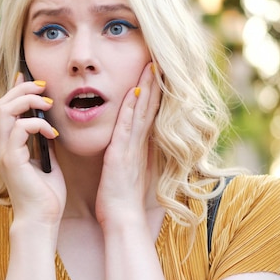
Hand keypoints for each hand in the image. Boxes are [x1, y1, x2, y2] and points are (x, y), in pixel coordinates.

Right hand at [0, 74, 65, 226]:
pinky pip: (19, 128)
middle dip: (22, 90)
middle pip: (0, 104)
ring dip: (27, 101)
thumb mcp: (47, 161)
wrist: (42, 220)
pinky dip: (38, 125)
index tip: (33, 79)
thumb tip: (49, 123)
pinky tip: (53, 134)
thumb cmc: (46, 195)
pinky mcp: (10, 160)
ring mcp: (2, 153)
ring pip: (4, 111)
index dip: (16, 90)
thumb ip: (43, 142)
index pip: (4, 110)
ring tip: (47, 104)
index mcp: (7, 147)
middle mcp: (0, 147)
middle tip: (44, 87)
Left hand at [95, 63, 161, 226]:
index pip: (149, 113)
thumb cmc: (121, 198)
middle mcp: (140, 143)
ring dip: (146, 89)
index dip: (154, 93)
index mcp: (141, 146)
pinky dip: (132, 108)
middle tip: (158, 61)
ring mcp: (133, 147)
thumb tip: (134, 144)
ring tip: (151, 67)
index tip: (156, 73)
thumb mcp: (128, 171)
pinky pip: (127, 126)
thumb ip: (132, 155)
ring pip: (142, 112)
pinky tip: (133, 91)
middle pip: (150, 107)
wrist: (122, 218)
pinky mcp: (122, 153)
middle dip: (154, 83)